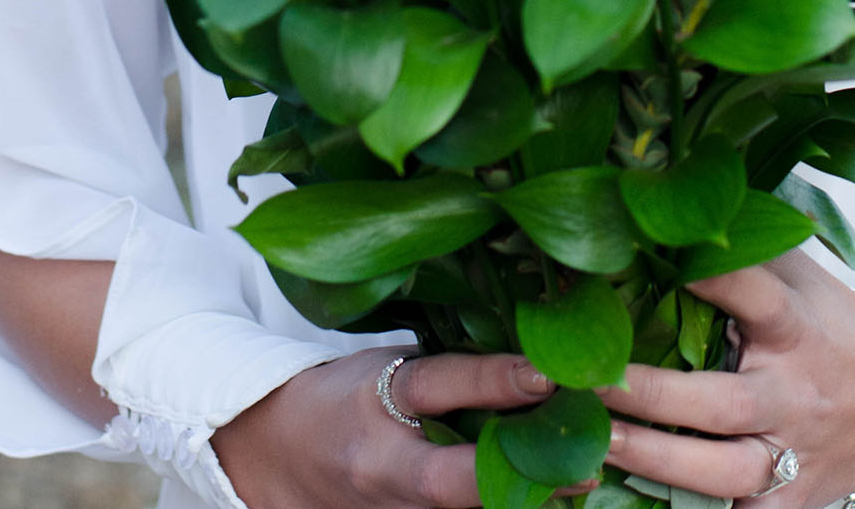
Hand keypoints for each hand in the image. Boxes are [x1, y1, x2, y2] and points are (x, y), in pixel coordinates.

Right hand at [211, 347, 553, 508]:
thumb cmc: (338, 394)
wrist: (267, 451)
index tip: (549, 373)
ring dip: (518, 502)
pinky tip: (537, 503)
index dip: (495, 380)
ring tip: (583, 486)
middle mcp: (379, 463)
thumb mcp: (383, 364)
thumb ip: (445, 370)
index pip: (439, 386)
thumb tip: (529, 360)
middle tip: (587, 464)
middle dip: (521, 473)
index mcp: (375, 397)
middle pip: (451, 479)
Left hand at [596, 251, 854, 507]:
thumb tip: (667, 207)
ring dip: (650, 457)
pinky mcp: (788, 502)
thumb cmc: (836, 328)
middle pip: (717, 401)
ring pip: (716, 469)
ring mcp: (791, 455)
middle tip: (582, 375)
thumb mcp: (800, 273)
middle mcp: (793, 394)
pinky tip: (626, 491)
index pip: (749, 293)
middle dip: (646, 392)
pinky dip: (687, 504)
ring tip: (592, 439)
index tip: (644, 252)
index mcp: (795, 325)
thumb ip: (744, 244)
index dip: (704, 274)